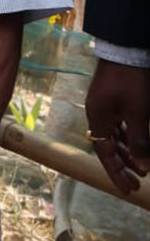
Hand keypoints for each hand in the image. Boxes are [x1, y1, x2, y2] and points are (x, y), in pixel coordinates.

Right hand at [85, 58, 149, 192]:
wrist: (126, 51)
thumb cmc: (131, 83)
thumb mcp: (138, 114)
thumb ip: (139, 141)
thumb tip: (143, 167)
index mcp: (98, 119)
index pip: (105, 153)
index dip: (116, 172)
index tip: (129, 189)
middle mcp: (97, 114)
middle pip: (108, 146)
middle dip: (123, 165)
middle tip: (138, 181)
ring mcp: (104, 106)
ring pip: (114, 136)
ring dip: (127, 151)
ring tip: (142, 165)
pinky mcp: (112, 99)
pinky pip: (118, 125)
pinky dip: (128, 137)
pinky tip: (138, 142)